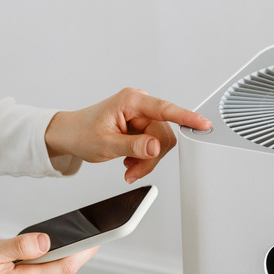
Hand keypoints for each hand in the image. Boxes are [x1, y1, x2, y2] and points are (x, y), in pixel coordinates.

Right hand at [0, 233, 96, 273]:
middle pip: (56, 272)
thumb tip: (49, 241)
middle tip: (36, 243)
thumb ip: (21, 246)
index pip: (65, 266)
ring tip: (13, 262)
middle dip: (53, 255)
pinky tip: (14, 273)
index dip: (85, 250)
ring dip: (40, 267)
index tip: (100, 238)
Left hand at [44, 88, 210, 182]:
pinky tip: (129, 162)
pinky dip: (144, 158)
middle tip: (133, 172)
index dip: (186, 117)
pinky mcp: (142, 125)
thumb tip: (155, 147)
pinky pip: (154, 144)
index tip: (203, 124)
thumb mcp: (106, 145)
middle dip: (151, 157)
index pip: (165, 109)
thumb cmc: (82, 134)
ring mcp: (142, 114)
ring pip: (160, 143)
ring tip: (128, 168)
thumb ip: (133, 147)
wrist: (70, 135)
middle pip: (164, 134)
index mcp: (130, 101)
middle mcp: (139, 104)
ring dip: (146, 160)